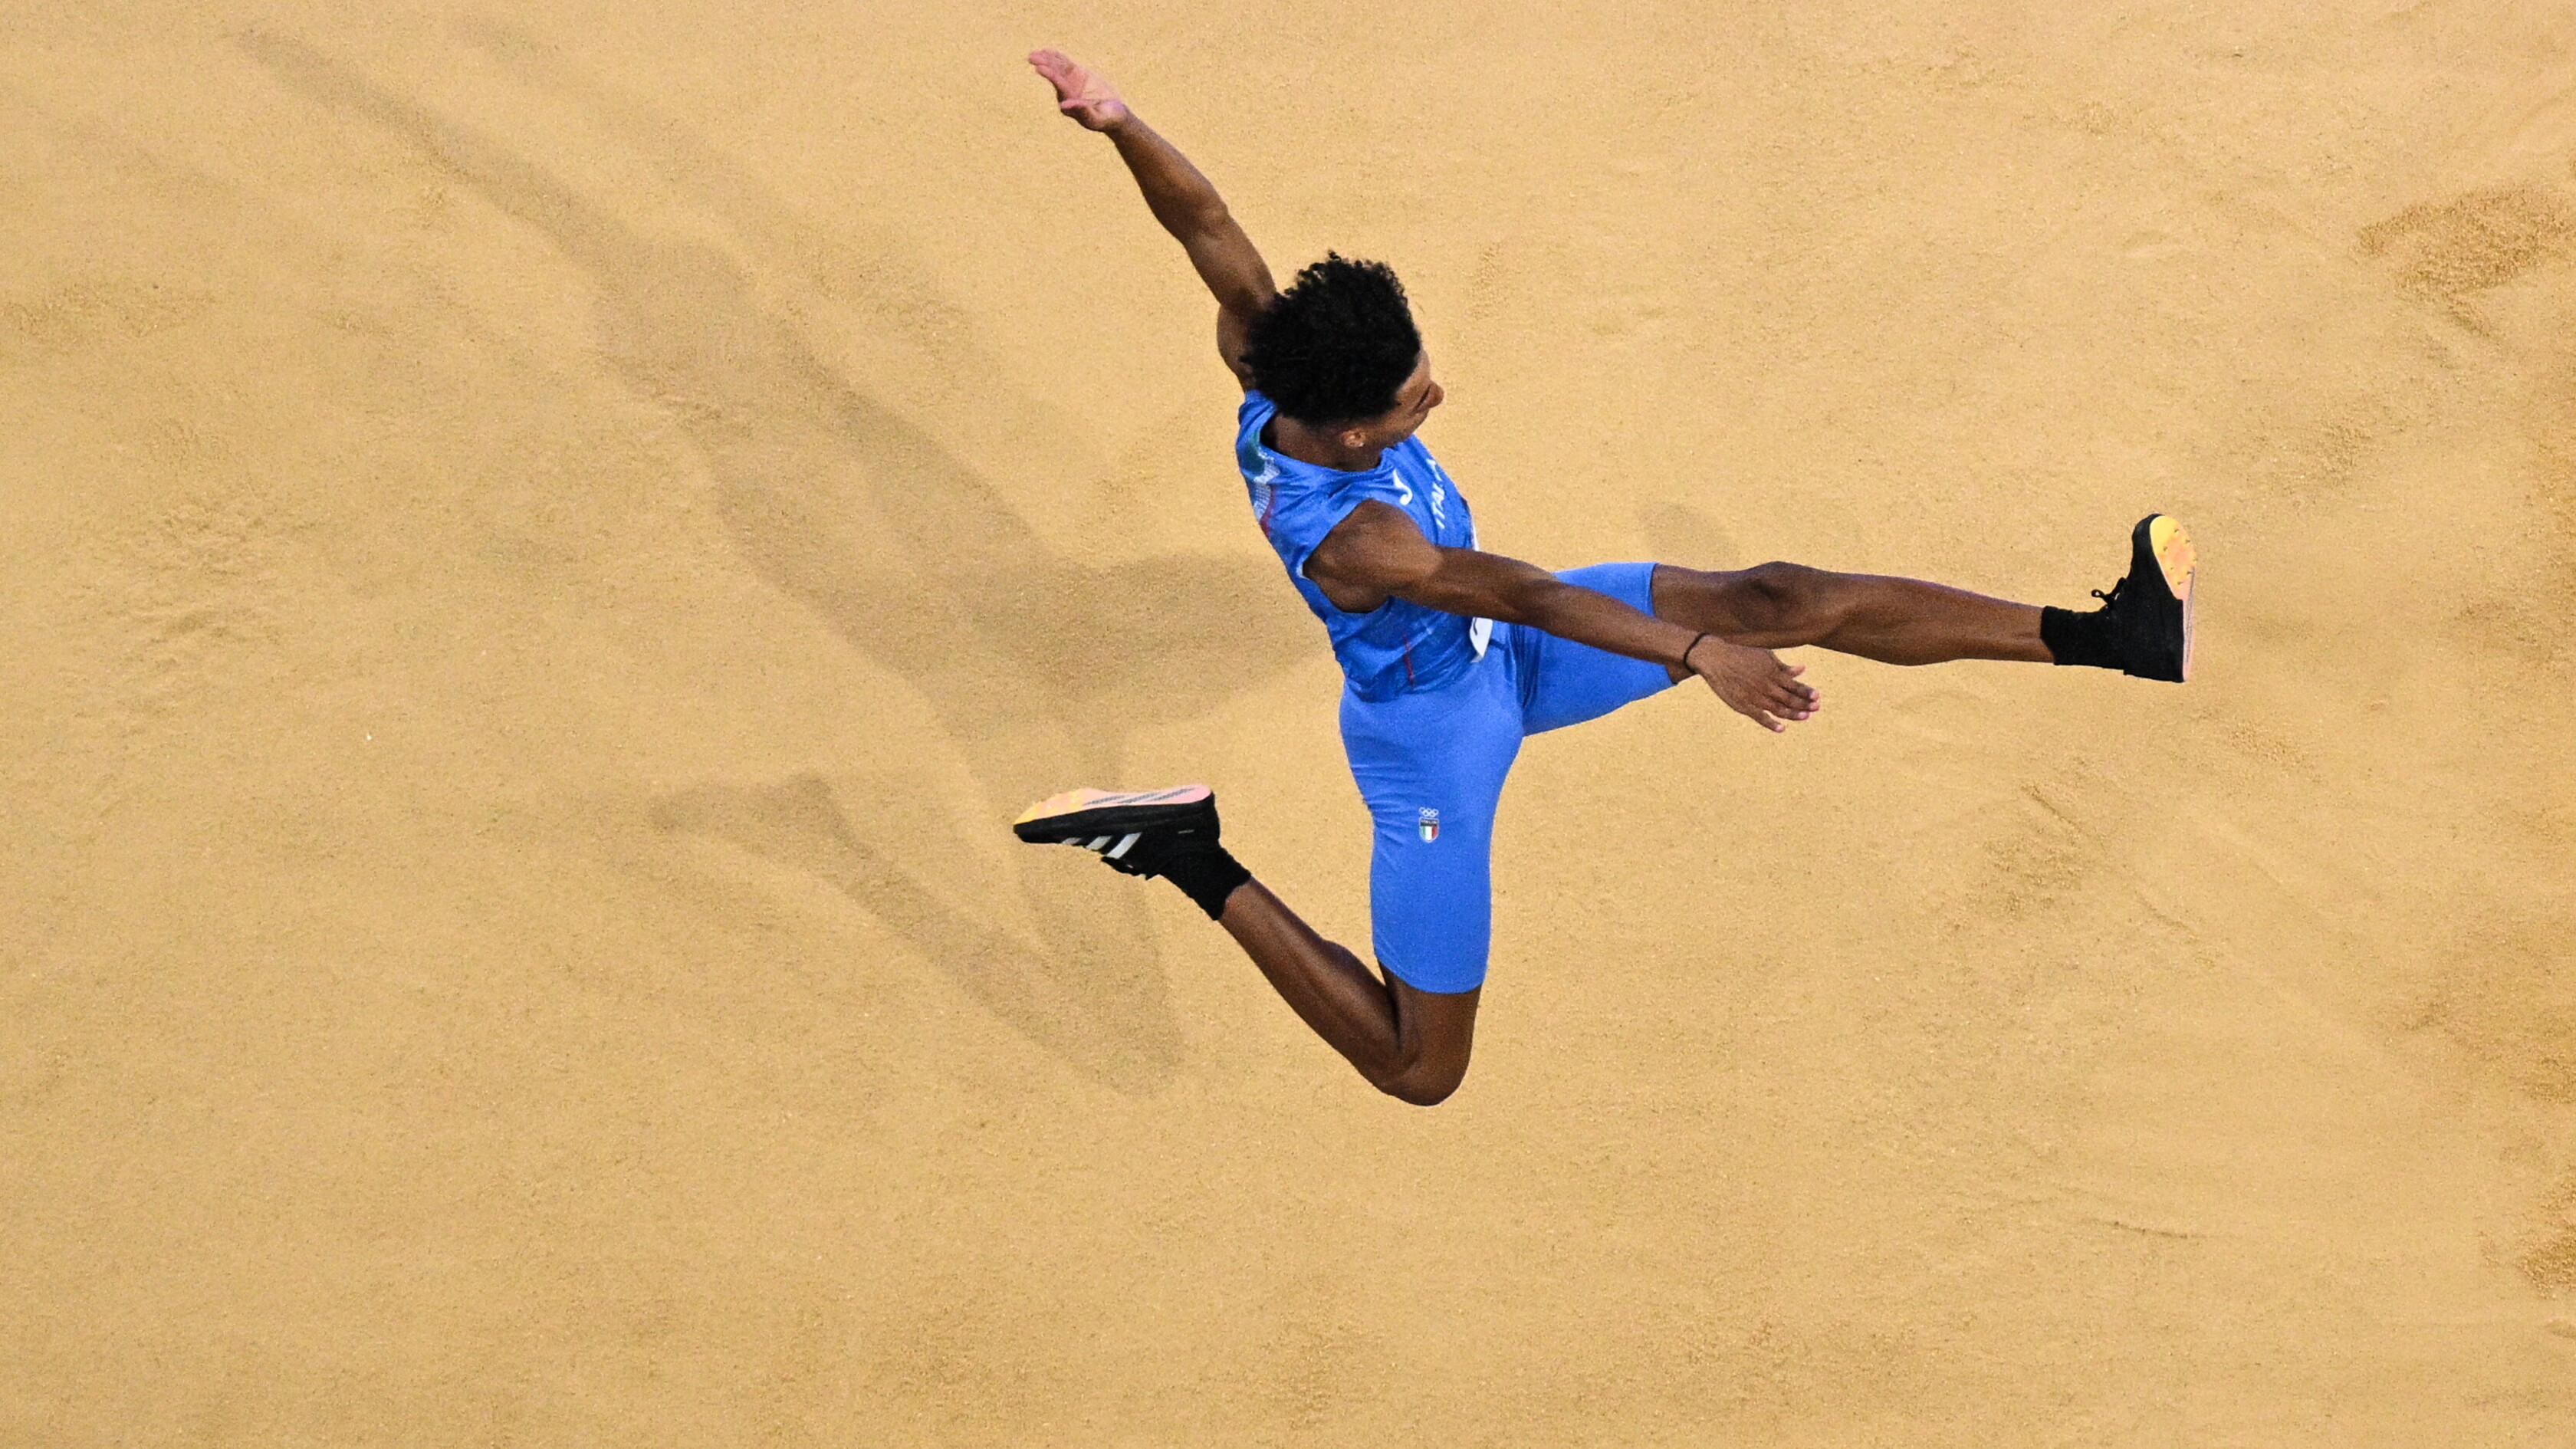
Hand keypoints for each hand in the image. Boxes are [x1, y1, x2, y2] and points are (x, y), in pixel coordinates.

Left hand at [1029, 49, 1130, 130]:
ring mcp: (1071, 83)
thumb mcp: (1098, 117)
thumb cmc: (1108, 119)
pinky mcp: (1077, 75)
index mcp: (1070, 105)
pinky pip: (1065, 64)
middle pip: (1055, 77)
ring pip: (1059, 69)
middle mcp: (1067, 94)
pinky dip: (1057, 57)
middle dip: (1045, 66)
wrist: (1115, 113)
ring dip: (1047, 60)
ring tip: (1035, 53)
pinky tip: (1046, 51)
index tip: (1039, 68)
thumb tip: (1064, 105)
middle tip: (1032, 57)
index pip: (1060, 87)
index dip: (1051, 76)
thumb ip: (1084, 111)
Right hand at [1687, 636, 1818, 732]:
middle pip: (1789, 698)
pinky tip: (1782, 729)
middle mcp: (1765, 685)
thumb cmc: (1741, 654)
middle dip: (1804, 703)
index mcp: (1771, 672)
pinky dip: (1771, 724)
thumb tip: (1802, 669)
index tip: (1817, 696)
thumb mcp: (1764, 656)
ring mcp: (1754, 696)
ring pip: (1778, 708)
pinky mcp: (1742, 705)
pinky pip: (1760, 717)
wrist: (1715, 658)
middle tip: (1817, 708)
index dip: (1806, 691)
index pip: (1794, 685)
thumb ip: (1782, 666)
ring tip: (1805, 717)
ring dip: (1793, 714)